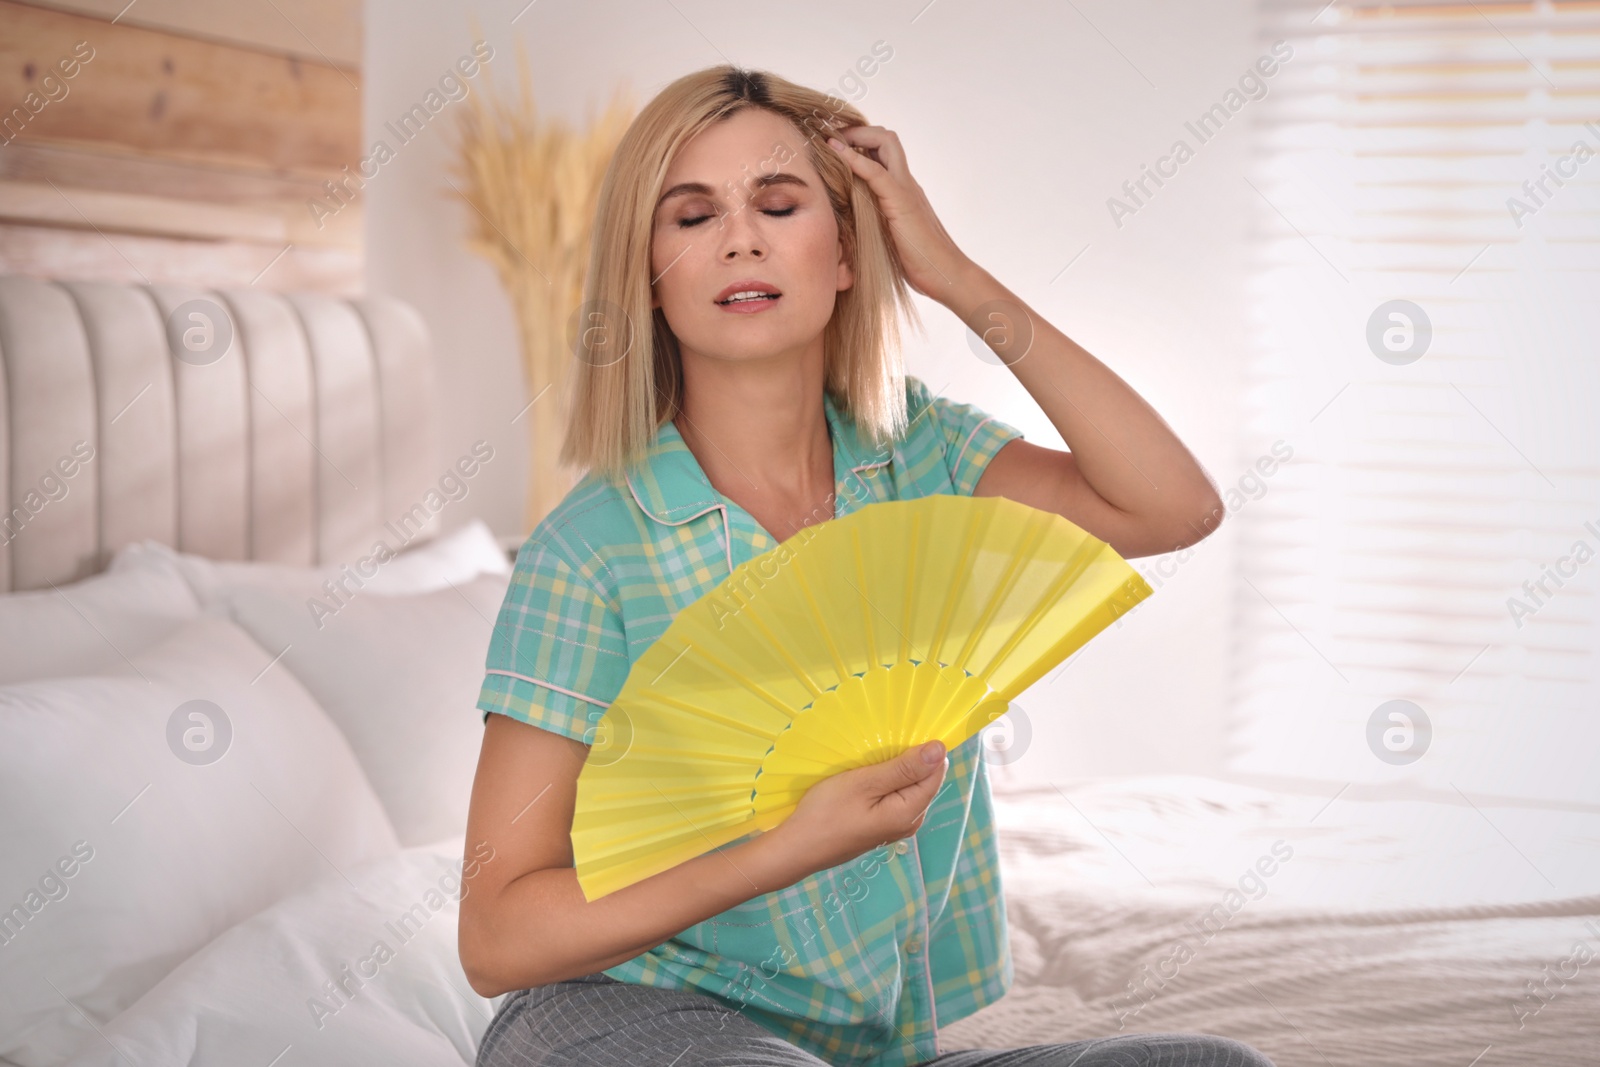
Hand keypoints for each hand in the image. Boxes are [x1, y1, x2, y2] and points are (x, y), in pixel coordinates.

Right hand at [770, 739, 948, 874]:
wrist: (798, 848)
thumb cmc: (827, 812)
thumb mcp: (865, 783)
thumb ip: (904, 768)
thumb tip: (941, 750)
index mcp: (910, 812)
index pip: (937, 772)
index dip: (924, 750)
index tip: (899, 737)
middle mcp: (910, 822)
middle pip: (924, 781)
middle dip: (909, 760)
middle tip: (879, 748)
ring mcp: (896, 827)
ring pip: (908, 788)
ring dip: (895, 770)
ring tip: (870, 760)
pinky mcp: (882, 827)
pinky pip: (894, 798)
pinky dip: (885, 783)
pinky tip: (865, 778)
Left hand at [827, 126, 974, 306]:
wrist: (947, 274)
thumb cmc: (921, 264)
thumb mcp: (892, 237)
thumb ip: (879, 224)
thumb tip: (854, 228)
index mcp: (903, 190)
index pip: (885, 153)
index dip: (861, 143)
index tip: (837, 145)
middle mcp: (906, 183)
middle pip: (887, 139)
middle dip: (857, 131)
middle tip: (833, 136)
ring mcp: (906, 189)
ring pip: (886, 143)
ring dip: (856, 136)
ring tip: (832, 138)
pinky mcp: (901, 201)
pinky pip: (876, 172)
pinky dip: (854, 159)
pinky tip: (837, 152)